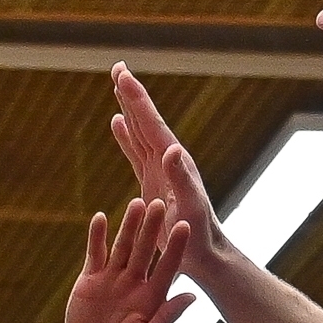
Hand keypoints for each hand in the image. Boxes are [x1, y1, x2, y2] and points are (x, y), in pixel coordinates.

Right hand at [64, 196, 196, 322]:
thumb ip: (166, 319)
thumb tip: (192, 296)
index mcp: (153, 298)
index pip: (168, 267)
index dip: (176, 247)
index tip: (185, 226)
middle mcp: (135, 284)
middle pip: (145, 250)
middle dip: (153, 228)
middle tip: (161, 202)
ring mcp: (113, 279)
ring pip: (122, 246)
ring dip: (129, 225)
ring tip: (137, 202)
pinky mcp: (91, 279)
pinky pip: (95, 253)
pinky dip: (97, 236)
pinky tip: (101, 217)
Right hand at [110, 65, 228, 277]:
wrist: (206, 255)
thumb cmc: (198, 237)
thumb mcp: (190, 208)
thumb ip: (181, 178)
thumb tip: (170, 148)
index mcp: (175, 162)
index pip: (151, 123)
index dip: (136, 98)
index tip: (122, 73)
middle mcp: (169, 160)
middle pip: (145, 120)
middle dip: (132, 94)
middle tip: (117, 67)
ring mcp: (161, 170)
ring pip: (140, 131)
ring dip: (129, 109)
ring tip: (117, 85)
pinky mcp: (154, 182)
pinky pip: (136, 152)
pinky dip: (126, 136)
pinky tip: (117, 124)